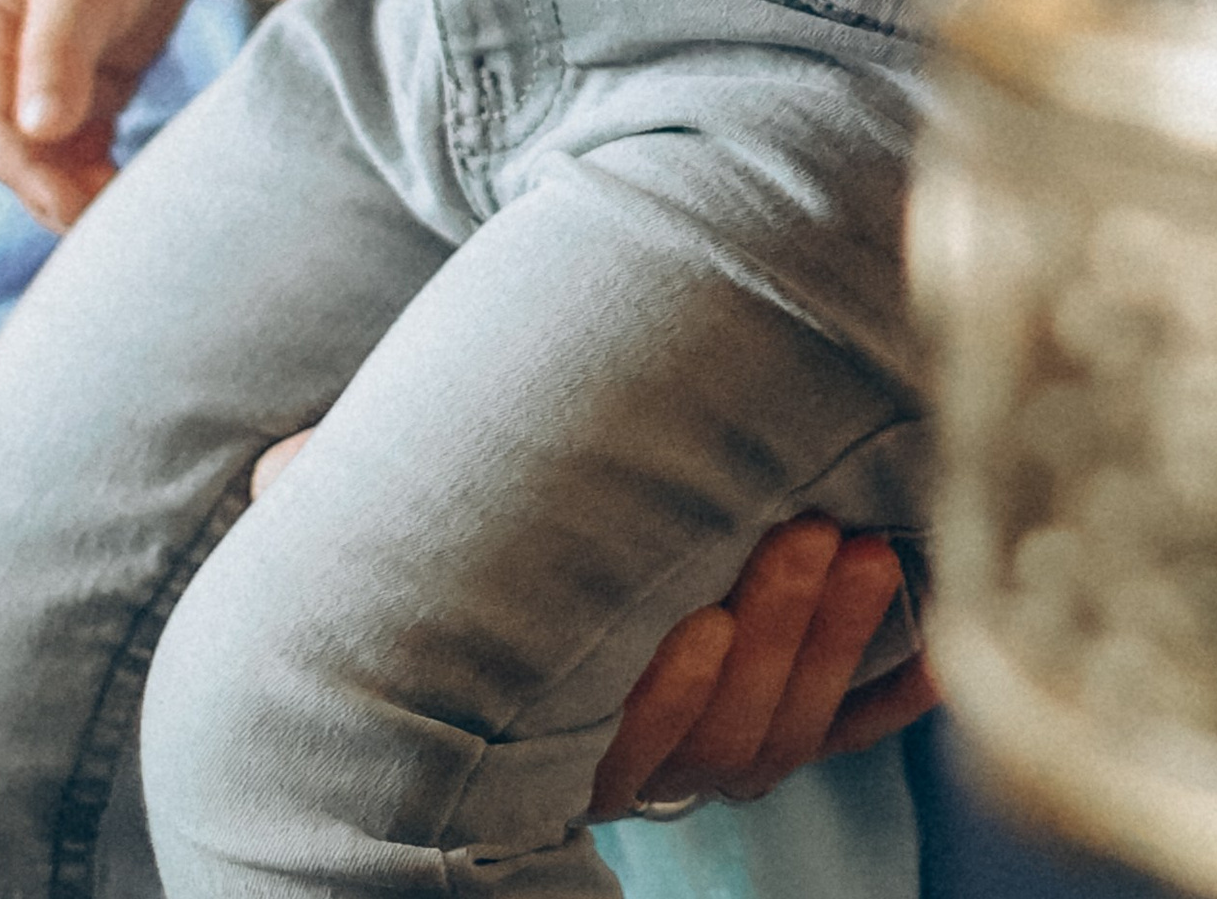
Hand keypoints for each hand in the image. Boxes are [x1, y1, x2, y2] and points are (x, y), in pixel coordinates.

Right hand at [0, 0, 197, 227]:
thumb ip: (57, 52)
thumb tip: (39, 131)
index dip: (31, 169)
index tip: (74, 203)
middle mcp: (7, 62)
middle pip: (20, 147)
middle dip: (54, 189)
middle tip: (102, 224)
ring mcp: (49, 73)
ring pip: (52, 152)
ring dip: (78, 186)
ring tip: (121, 214)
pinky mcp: (92, 78)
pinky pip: (87, 138)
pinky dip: (101, 165)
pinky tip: (129, 189)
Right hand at [247, 445, 933, 814]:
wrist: (525, 535)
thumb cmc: (466, 509)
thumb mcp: (406, 491)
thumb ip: (352, 486)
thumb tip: (279, 465)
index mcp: (556, 717)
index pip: (626, 750)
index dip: (669, 695)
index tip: (698, 613)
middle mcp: (645, 740)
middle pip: (728, 746)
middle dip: (776, 649)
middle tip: (808, 538)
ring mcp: (725, 724)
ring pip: (791, 736)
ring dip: (836, 649)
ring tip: (866, 548)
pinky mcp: (798, 696)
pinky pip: (855, 723)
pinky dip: (897, 688)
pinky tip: (937, 648)